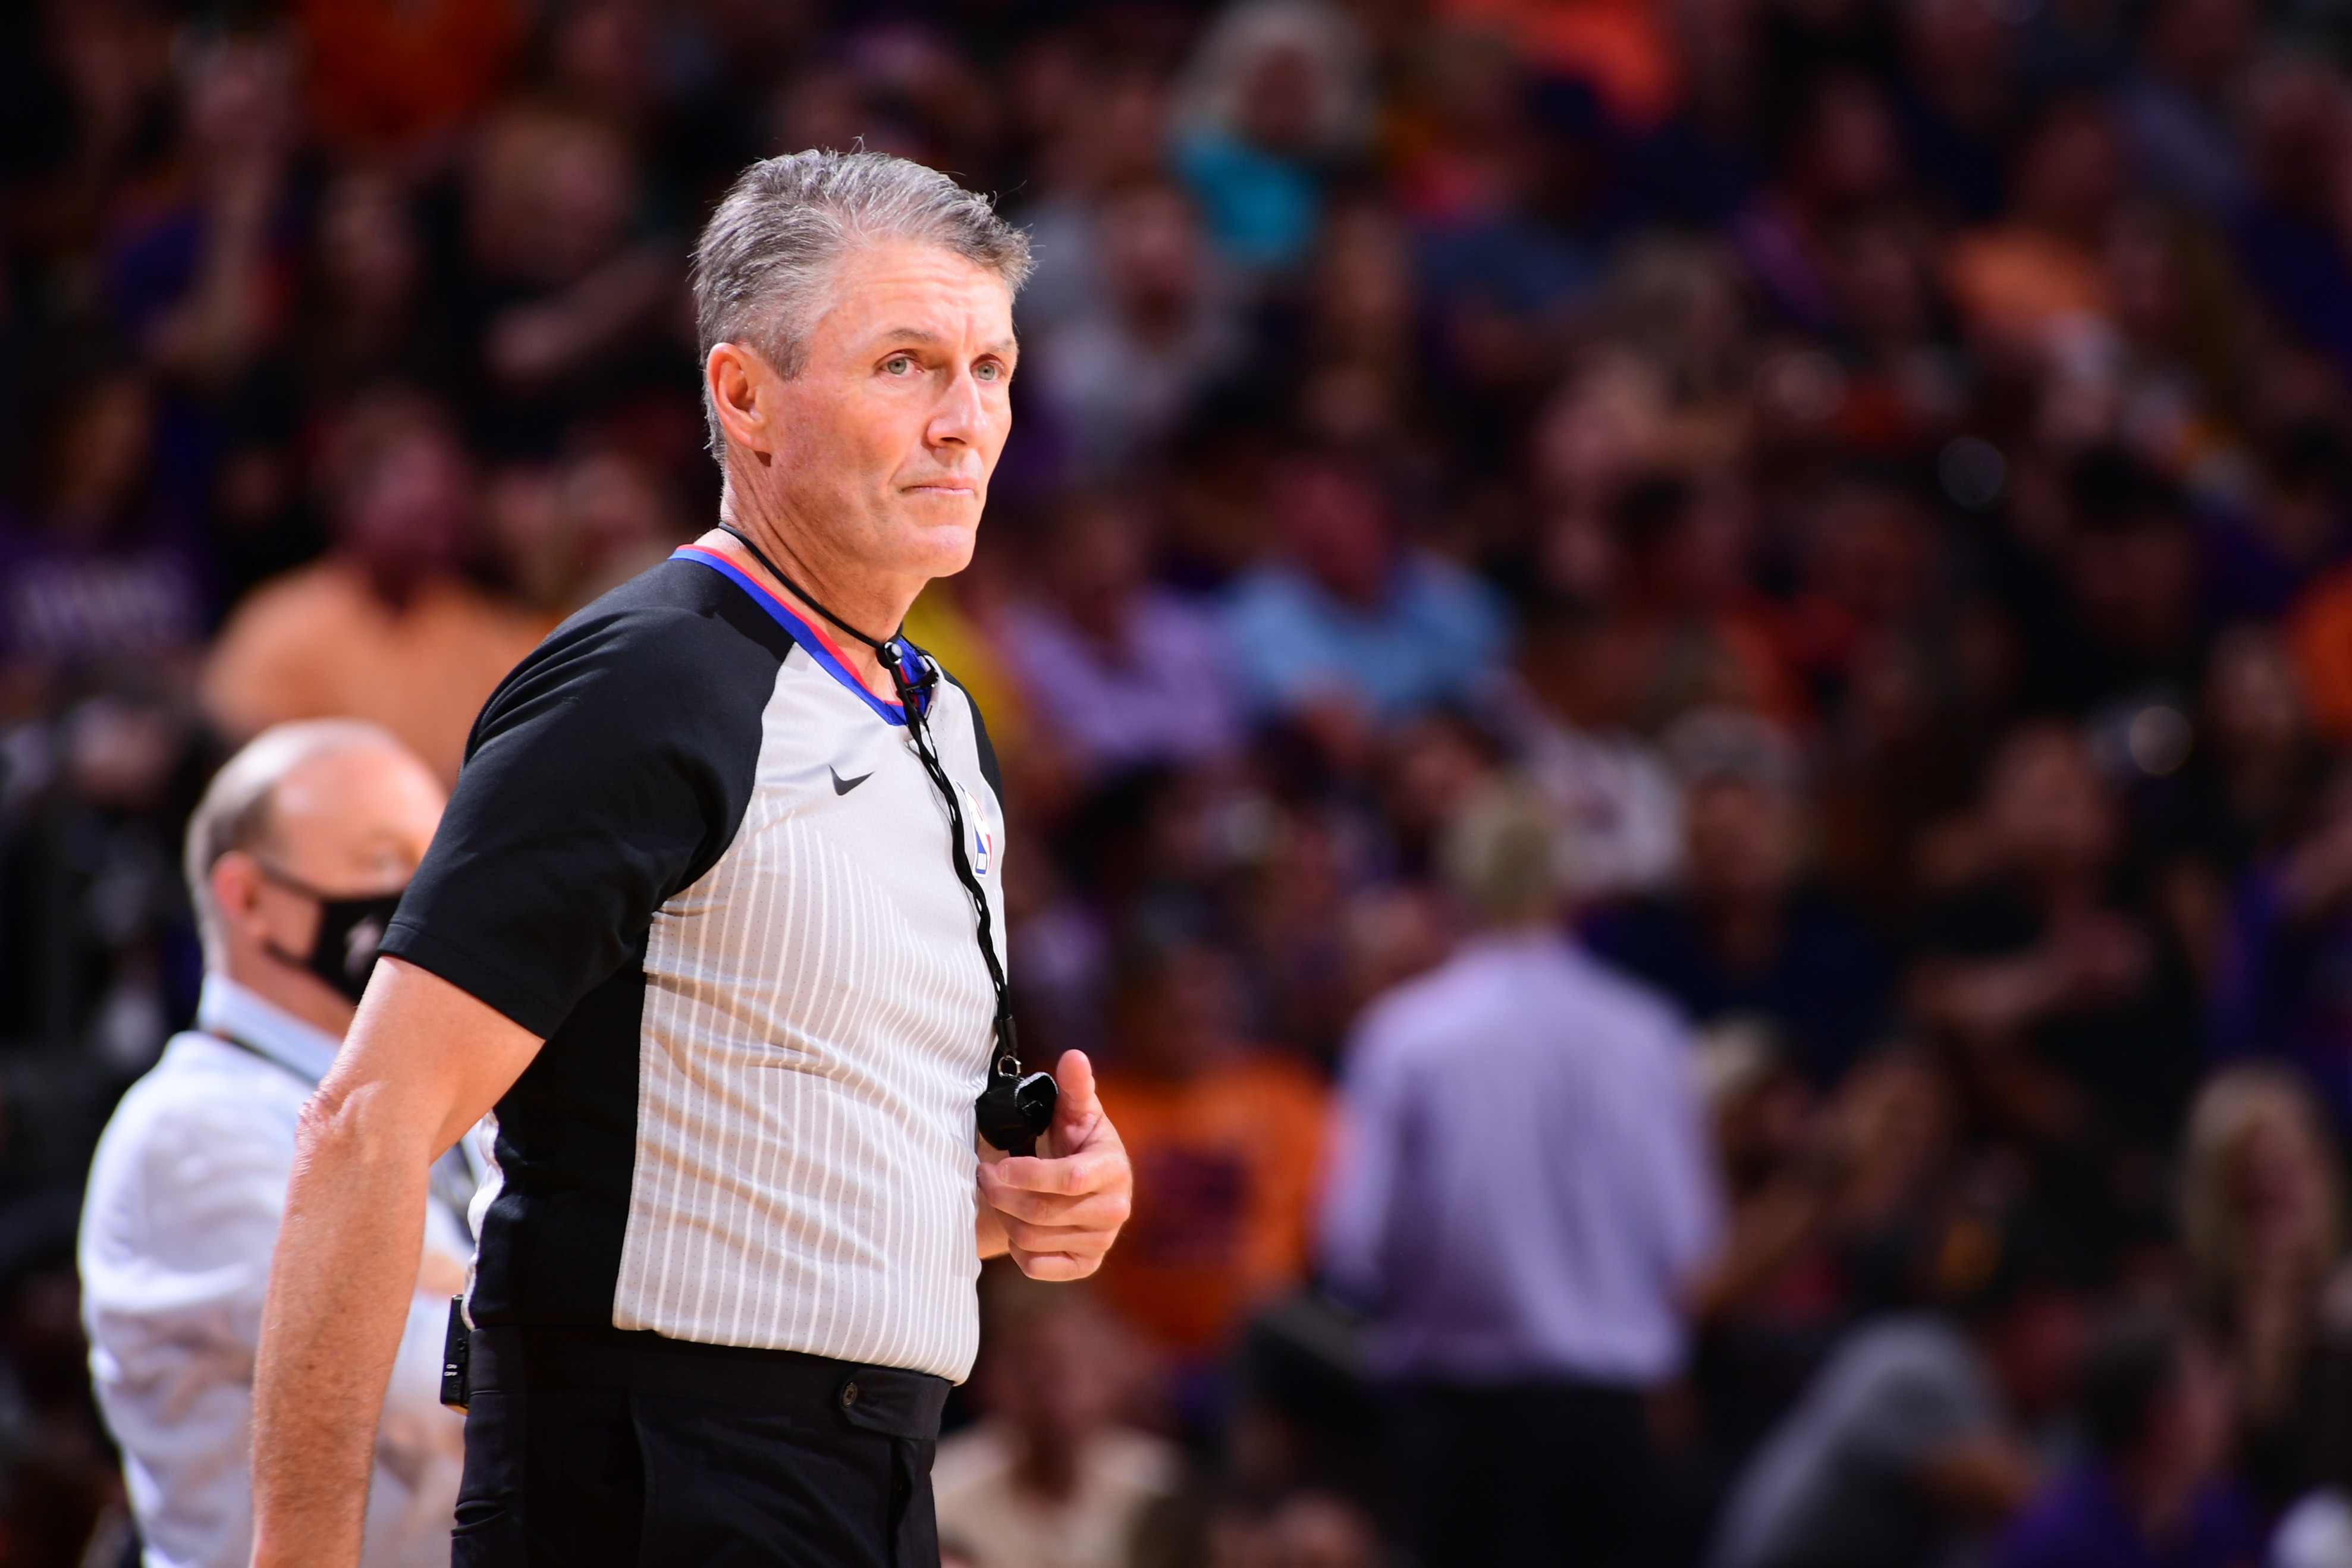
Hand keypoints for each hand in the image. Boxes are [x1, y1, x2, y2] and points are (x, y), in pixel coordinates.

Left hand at [976, 1049, 1131, 1280]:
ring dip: (1005, 1218)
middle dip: (1002, 1195)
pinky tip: (1016, 1226)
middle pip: (1043, 1211)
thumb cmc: (1076, 1142)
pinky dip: (1018, 1249)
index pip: (1068, 1178)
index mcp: (1113, 1167)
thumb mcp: (1076, 1112)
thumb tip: (1073, 1057)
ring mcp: (1102, 1239)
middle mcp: (1115, 1208)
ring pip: (1034, 1238)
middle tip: (982, 1177)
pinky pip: (1039, 1266)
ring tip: (997, 1196)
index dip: (1026, 1174)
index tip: (994, 1166)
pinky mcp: (1086, 1264)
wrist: (1086, 1186)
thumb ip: (1074, 1086)